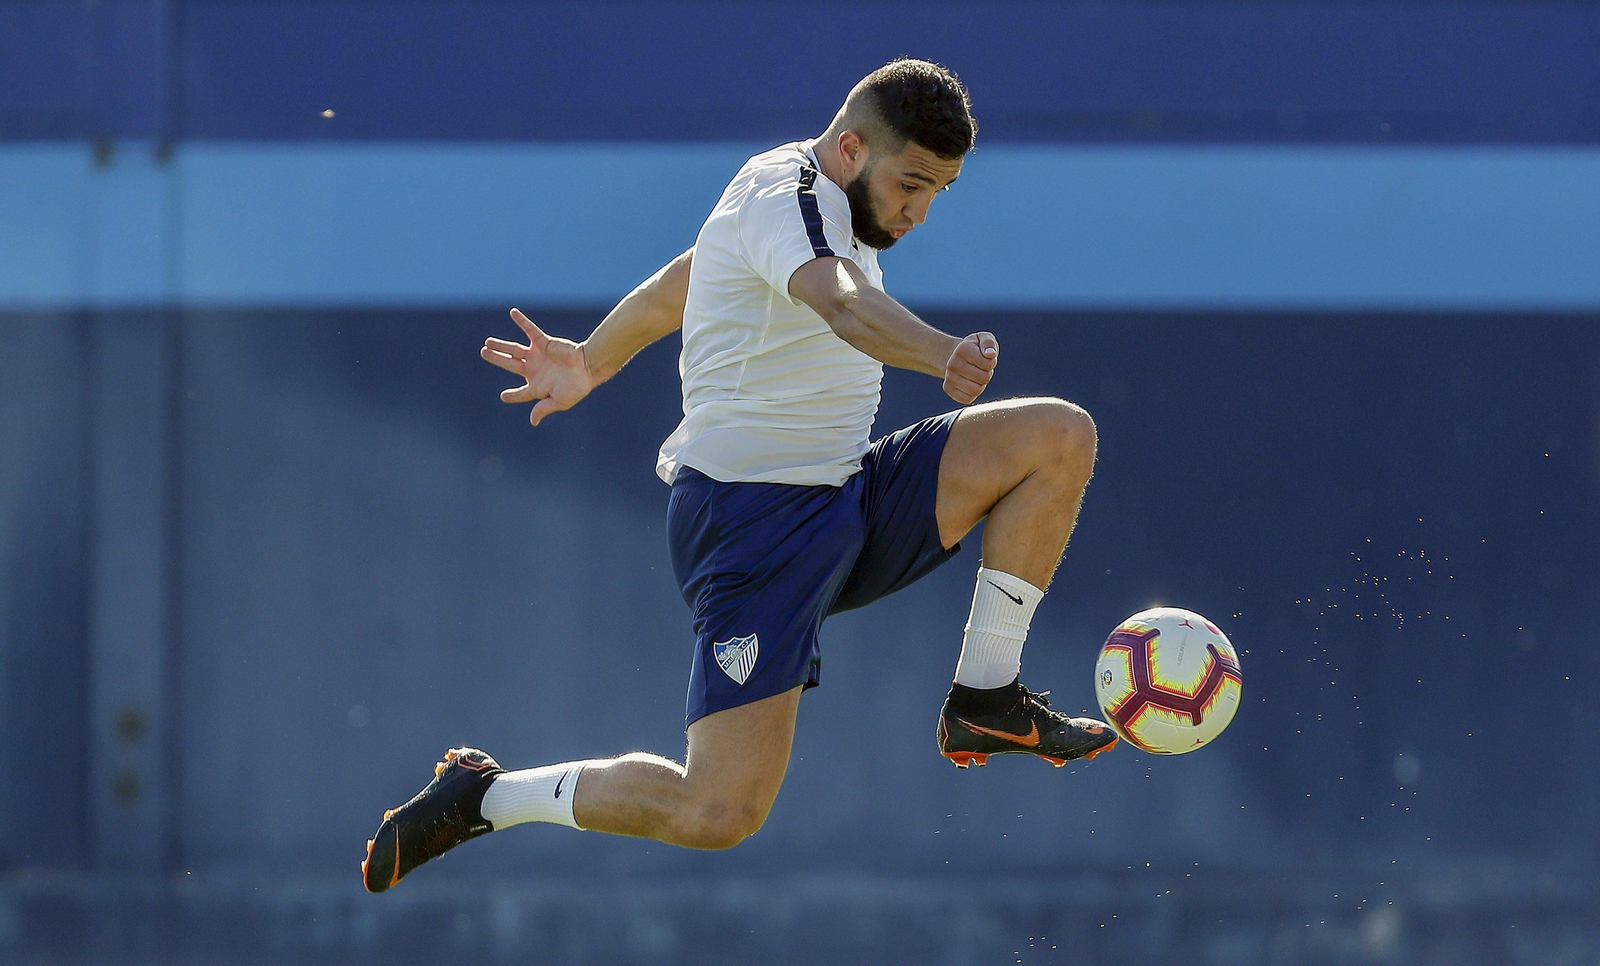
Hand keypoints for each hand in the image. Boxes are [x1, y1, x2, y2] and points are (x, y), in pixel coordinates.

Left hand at [480, 308, 596, 425]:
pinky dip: (521, 322)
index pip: (521, 393)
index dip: (512, 396)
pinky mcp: (544, 343)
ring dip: (501, 345)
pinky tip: (512, 313)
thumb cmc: (575, 388)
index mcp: (537, 386)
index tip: (503, 397)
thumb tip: (533, 422)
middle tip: (484, 352)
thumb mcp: (559, 402)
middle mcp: (535, 369)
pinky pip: (530, 330)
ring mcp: (538, 355)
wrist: (588, 368)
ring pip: (515, 349)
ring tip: (488, 341)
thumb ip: (543, 408)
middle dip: (497, 358)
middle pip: (510, 364)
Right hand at [943, 331, 997, 403]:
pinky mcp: (948, 388)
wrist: (956, 356)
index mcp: (962, 350)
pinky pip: (967, 399)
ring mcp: (949, 377)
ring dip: (981, 385)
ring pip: (976, 390)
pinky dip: (972, 394)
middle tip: (980, 368)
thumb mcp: (983, 338)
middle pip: (984, 378)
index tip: (985, 358)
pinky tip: (969, 384)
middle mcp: (952, 364)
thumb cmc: (974, 348)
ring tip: (976, 376)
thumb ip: (988, 343)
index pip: (988, 364)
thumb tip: (990, 354)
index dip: (991, 362)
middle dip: (987, 374)